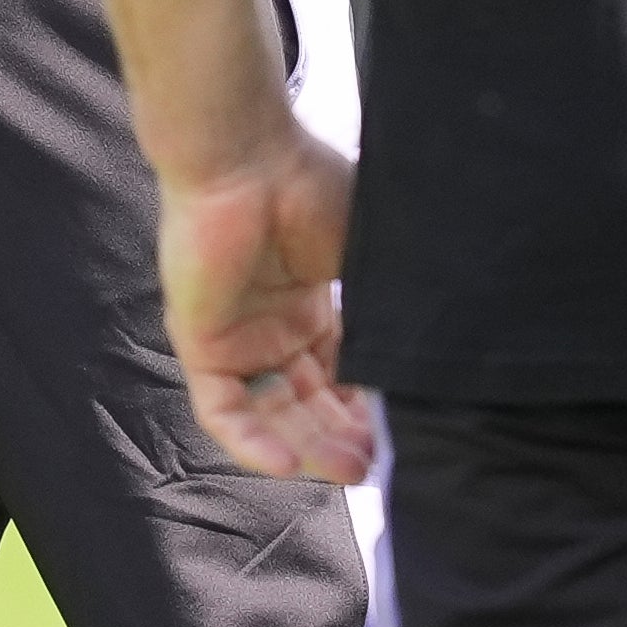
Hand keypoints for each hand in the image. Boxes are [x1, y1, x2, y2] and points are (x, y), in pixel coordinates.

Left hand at [157, 130, 374, 485]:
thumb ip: (383, 308)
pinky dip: (254, 442)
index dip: (363, 406)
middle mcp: (270, 325)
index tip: (396, 431)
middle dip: (340, 436)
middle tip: (376, 462)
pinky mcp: (200, 343)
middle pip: (305, 401)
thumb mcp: (363, 257)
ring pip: (269, 413)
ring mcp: (235, 336)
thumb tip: (427, 354)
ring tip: (351, 468)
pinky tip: (293, 463)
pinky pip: (223, 410)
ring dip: (307, 445)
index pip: (336, 373)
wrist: (249, 158)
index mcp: (307, 301)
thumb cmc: (309, 186)